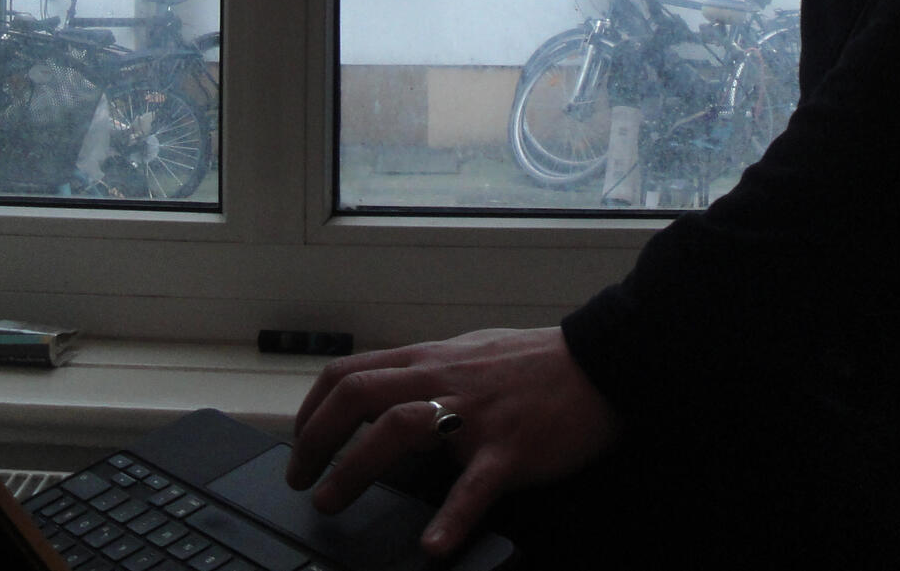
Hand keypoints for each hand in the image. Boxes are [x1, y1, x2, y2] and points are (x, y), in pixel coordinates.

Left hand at [285, 327, 619, 559]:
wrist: (600, 364)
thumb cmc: (533, 364)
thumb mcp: (468, 354)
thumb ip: (427, 373)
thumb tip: (386, 393)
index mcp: (430, 360)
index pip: (350, 373)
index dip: (312, 408)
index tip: (300, 443)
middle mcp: (444, 380)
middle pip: (360, 396)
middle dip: (317, 438)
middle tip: (301, 478)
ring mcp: (476, 414)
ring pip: (399, 428)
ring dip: (356, 468)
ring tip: (331, 500)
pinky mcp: (511, 448)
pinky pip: (475, 484)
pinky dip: (452, 517)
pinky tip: (433, 545)